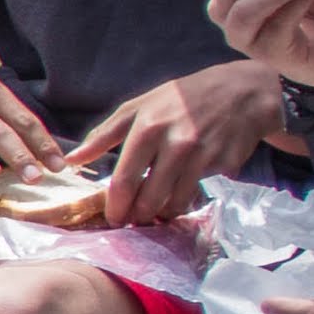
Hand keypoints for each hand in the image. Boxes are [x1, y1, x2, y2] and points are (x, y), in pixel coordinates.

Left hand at [66, 61, 282, 227]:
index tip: (113, 219)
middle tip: (133, 221)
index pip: (125, 180)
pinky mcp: (225, 165)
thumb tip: (71, 160)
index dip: (116, 206)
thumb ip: (104, 135)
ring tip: (155, 212)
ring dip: (161, 214)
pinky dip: (186, 202)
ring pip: (174, 203)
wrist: (241, 92)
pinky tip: (180, 196)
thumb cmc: (181, 99)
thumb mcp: (140, 107)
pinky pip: (198, 195)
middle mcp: (176, 143)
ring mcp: (203, 155)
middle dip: (137, 216)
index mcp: (148, 127)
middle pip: (149, 198)